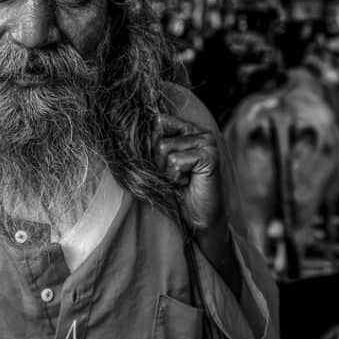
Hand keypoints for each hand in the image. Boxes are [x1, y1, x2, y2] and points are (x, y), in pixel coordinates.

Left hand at [153, 113, 225, 234]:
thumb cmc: (177, 191)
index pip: (157, 120)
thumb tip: (129, 131)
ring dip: (166, 171)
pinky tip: (187, 183)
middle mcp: (200, 131)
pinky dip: (175, 177)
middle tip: (174, 175)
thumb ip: (151, 144)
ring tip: (181, 179)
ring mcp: (207, 142)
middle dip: (158, 161)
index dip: (151, 144)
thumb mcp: (159, 163)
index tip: (162, 163)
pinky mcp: (209, 156)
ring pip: (164, 147)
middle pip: (158, 136)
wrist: (197, 218)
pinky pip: (175, 161)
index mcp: (188, 129)